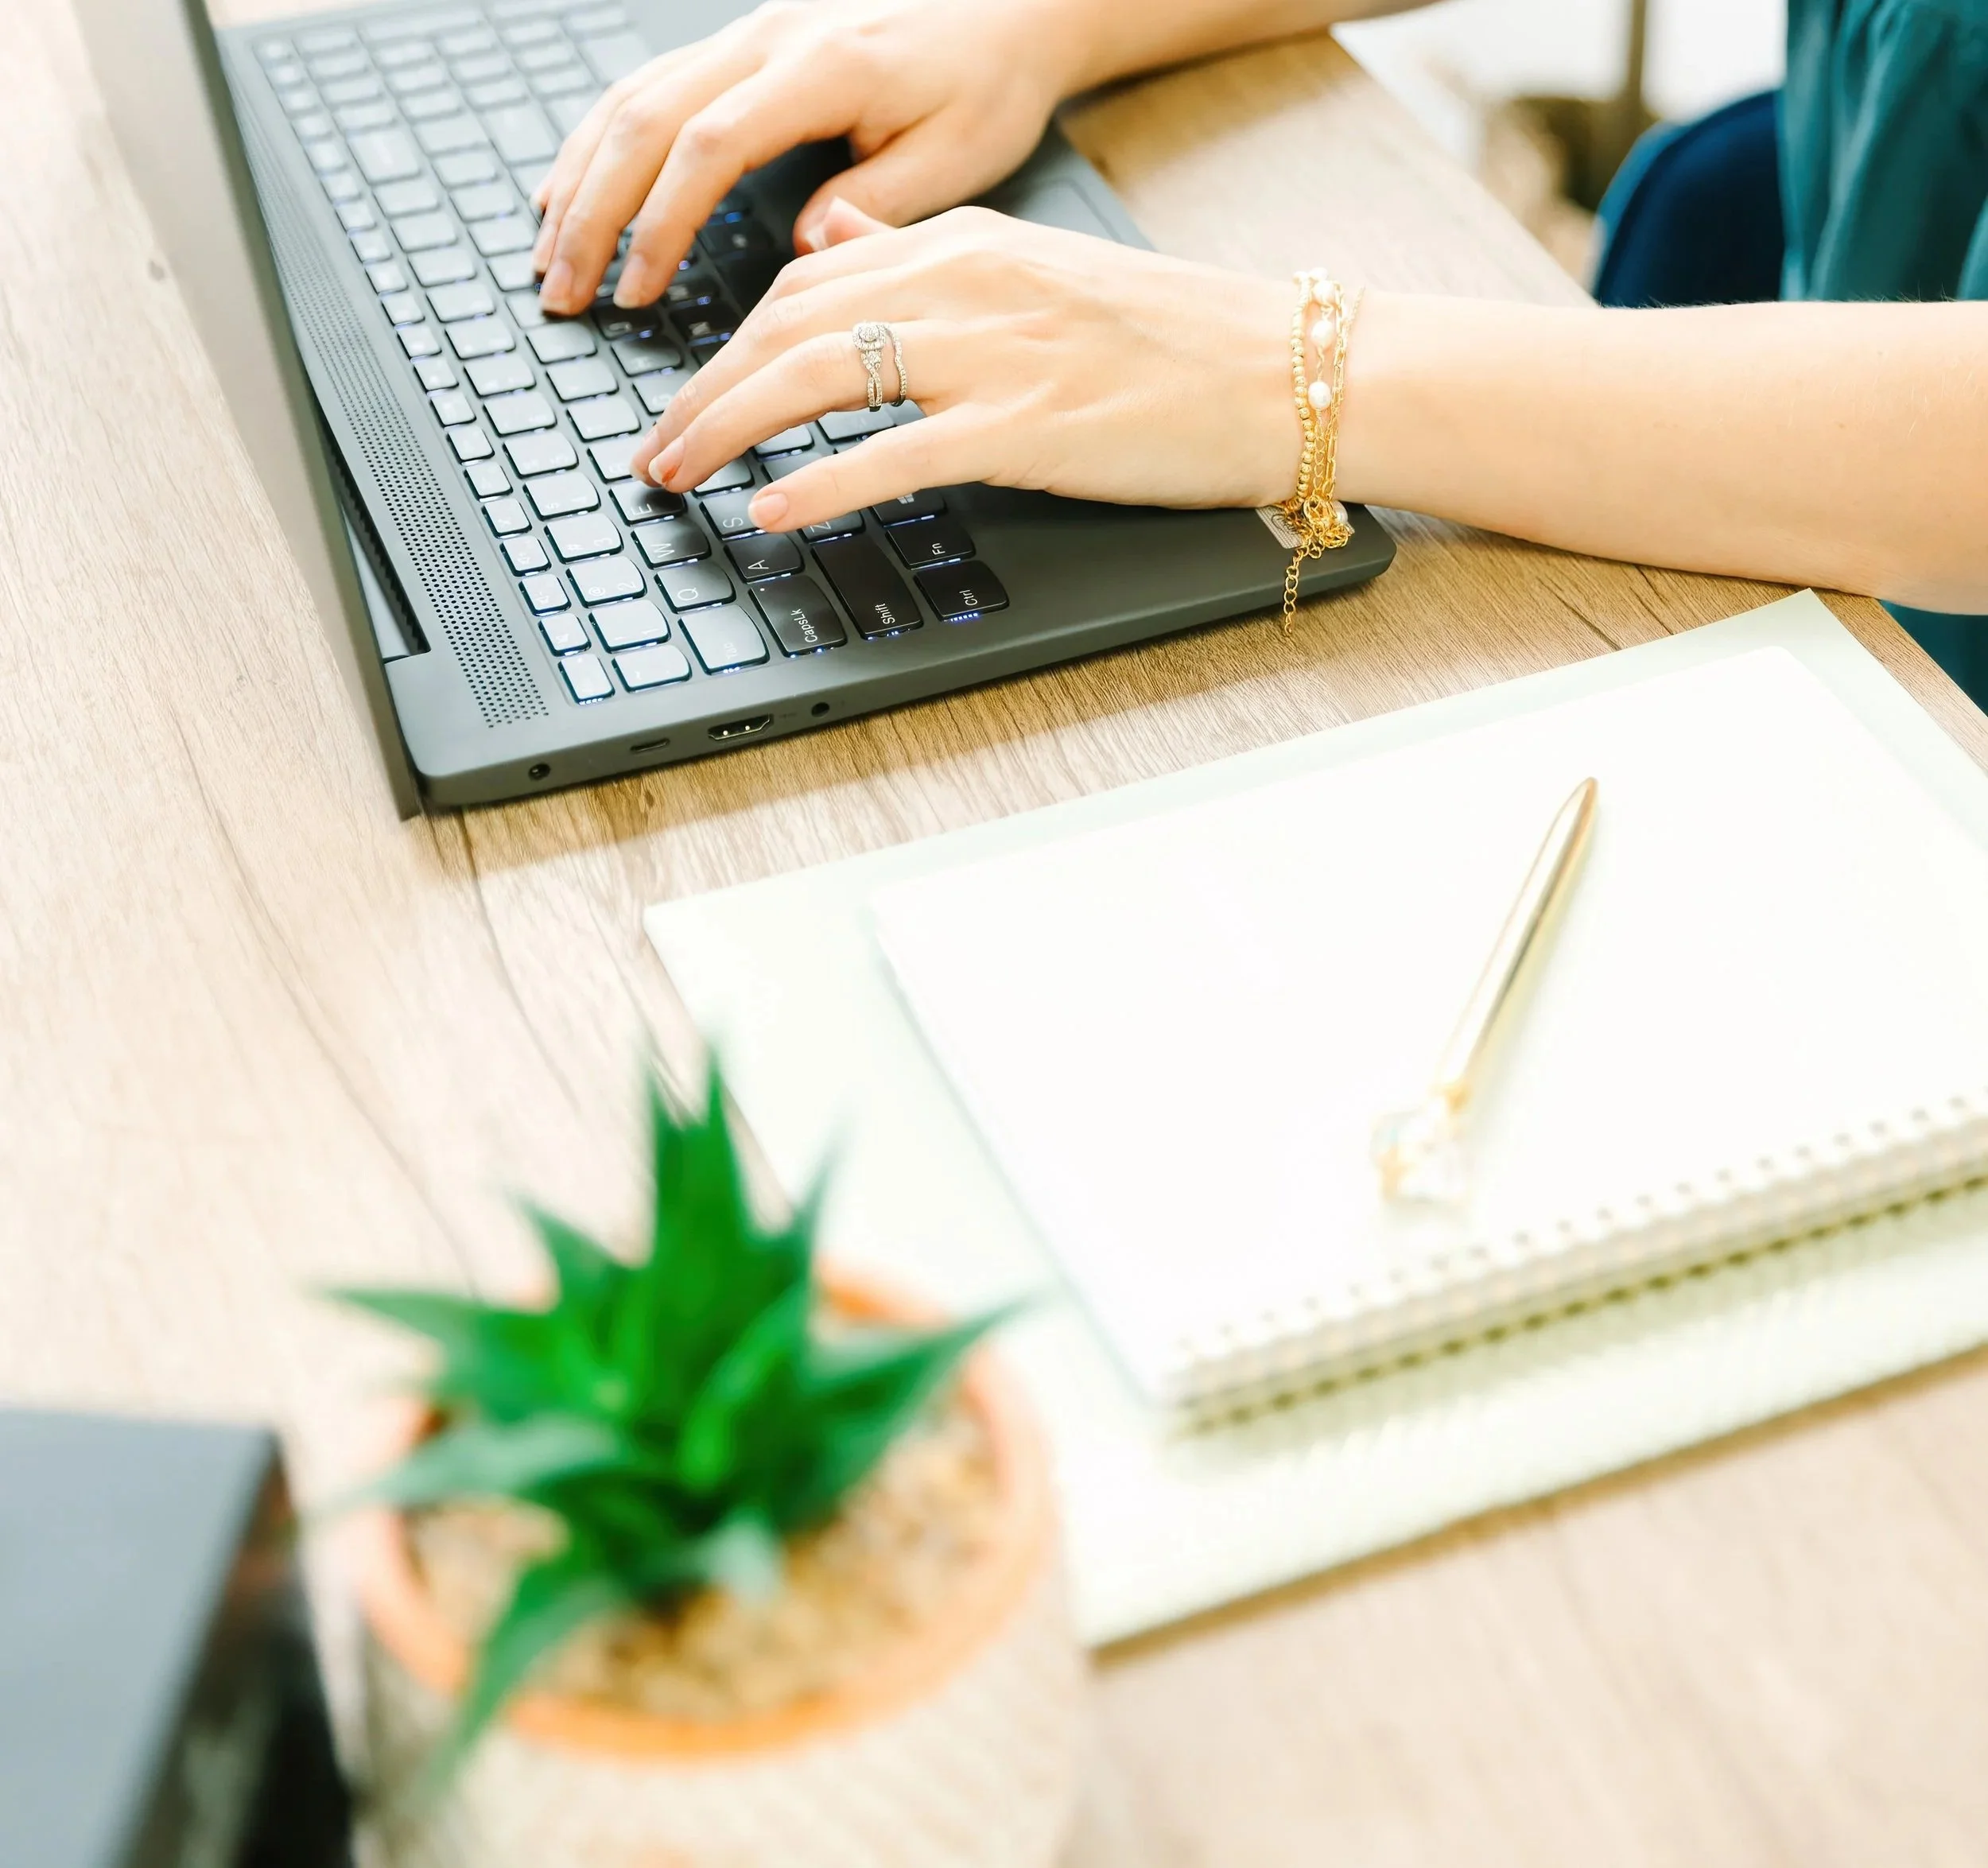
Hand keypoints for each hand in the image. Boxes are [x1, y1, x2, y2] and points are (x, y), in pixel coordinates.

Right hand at [531, 0, 1079, 314]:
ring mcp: (747, 32)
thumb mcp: (956, 156)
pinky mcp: (743, 41)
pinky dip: (600, 143)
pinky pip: (649, 86)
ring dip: (580, 179)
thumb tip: (799, 253)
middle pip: (645, 118)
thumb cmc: (990, 80)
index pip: (709, 145)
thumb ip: (873, 204)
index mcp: (823, 67)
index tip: (636, 293)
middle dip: (593, 213)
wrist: (1007, 2)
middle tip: (561, 292)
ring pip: (631, 96)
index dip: (660, 224)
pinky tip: (572, 190)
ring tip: (548, 256)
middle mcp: (769, 37)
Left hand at [629, 202, 1299, 534]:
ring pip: (819, 375)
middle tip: (654, 449)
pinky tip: (770, 513)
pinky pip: (895, 454)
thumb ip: (934, 260)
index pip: (809, 280)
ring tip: (676, 478)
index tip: (694, 393)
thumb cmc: (1181, 340)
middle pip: (789, 323)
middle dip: (702, 390)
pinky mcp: (1031, 427)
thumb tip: (843, 241)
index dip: (732, 342)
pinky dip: (818, 484)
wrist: (1293, 369)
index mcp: (967, 243)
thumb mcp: (1043, 275)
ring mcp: (997, 353)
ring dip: (729, 429)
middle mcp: (968, 282)